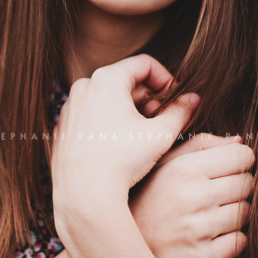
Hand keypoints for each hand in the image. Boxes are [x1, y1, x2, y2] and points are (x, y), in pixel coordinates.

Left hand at [51, 54, 198, 215]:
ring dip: (129, 108)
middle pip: (125, 79)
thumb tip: (193, 99)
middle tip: (162, 118)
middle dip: (148, 96)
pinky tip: (120, 143)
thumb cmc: (122, 162)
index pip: (144, 63)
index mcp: (107, 79)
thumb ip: (180, 111)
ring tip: (143, 133)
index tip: (174, 98)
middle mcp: (84, 86)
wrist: (84, 193)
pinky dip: (108, 120)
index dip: (166, 78)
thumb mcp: (160, 134)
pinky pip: (91, 112)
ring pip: (107, 96)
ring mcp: (70, 106)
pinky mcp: (64, 125)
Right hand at [130, 133, 253, 257]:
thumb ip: (200, 145)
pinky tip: (208, 236)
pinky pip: (240, 242)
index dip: (238, 161)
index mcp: (184, 169)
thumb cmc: (145, 199)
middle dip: (236, 187)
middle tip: (214, 194)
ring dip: (233, 214)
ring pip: (246, 213)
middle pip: (248, 183)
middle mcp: (194, 197)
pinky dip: (230, 240)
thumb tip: (238, 142)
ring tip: (208, 215)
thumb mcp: (163, 163)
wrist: (120, 246)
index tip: (227, 169)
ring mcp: (199, 229)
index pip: (243, 156)